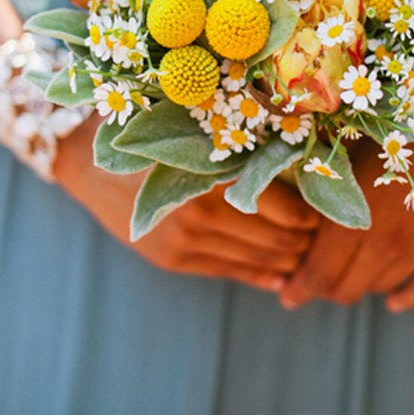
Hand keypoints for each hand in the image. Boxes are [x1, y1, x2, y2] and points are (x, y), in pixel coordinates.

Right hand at [56, 115, 318, 291]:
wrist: (92, 162)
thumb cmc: (155, 139)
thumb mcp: (201, 139)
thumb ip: (246, 159)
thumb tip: (297, 190)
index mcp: (215, 171)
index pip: (284, 206)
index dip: (310, 215)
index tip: (321, 212)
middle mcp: (202, 209)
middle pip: (276, 238)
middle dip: (305, 242)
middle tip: (319, 236)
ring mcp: (186, 238)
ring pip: (258, 259)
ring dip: (287, 260)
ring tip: (303, 253)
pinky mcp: (173, 258)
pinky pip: (231, 272)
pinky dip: (260, 275)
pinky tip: (278, 275)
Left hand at [281, 0, 413, 311]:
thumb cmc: (406, 112)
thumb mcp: (351, 137)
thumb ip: (319, 169)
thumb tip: (283, 174)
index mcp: (358, 219)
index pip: (317, 274)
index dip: (296, 286)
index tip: (283, 291)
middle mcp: (390, 246)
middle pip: (345, 289)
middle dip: (321, 288)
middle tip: (307, 275)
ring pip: (380, 288)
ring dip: (358, 285)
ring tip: (343, 273)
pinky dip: (404, 295)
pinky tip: (392, 300)